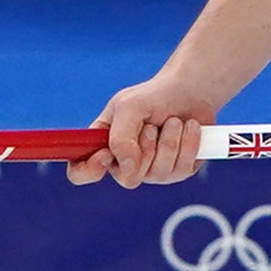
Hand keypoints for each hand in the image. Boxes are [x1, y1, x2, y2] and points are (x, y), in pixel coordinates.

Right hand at [71, 74, 220, 187]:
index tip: (106, 155)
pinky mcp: (178, 172)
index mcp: (103, 145)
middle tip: (151, 124)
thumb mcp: (129, 107)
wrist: (190, 92)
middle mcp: (125, 163)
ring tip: (173, 121)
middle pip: (128, 179)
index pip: (80, 172)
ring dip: (170, 141)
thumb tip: (128, 170)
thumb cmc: (154, 97)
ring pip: (158, 174)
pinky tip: (188, 127)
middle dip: (145, 147)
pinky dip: (188, 144)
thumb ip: (121, 139)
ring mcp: (152, 171)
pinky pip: (182, 170)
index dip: (88, 170)